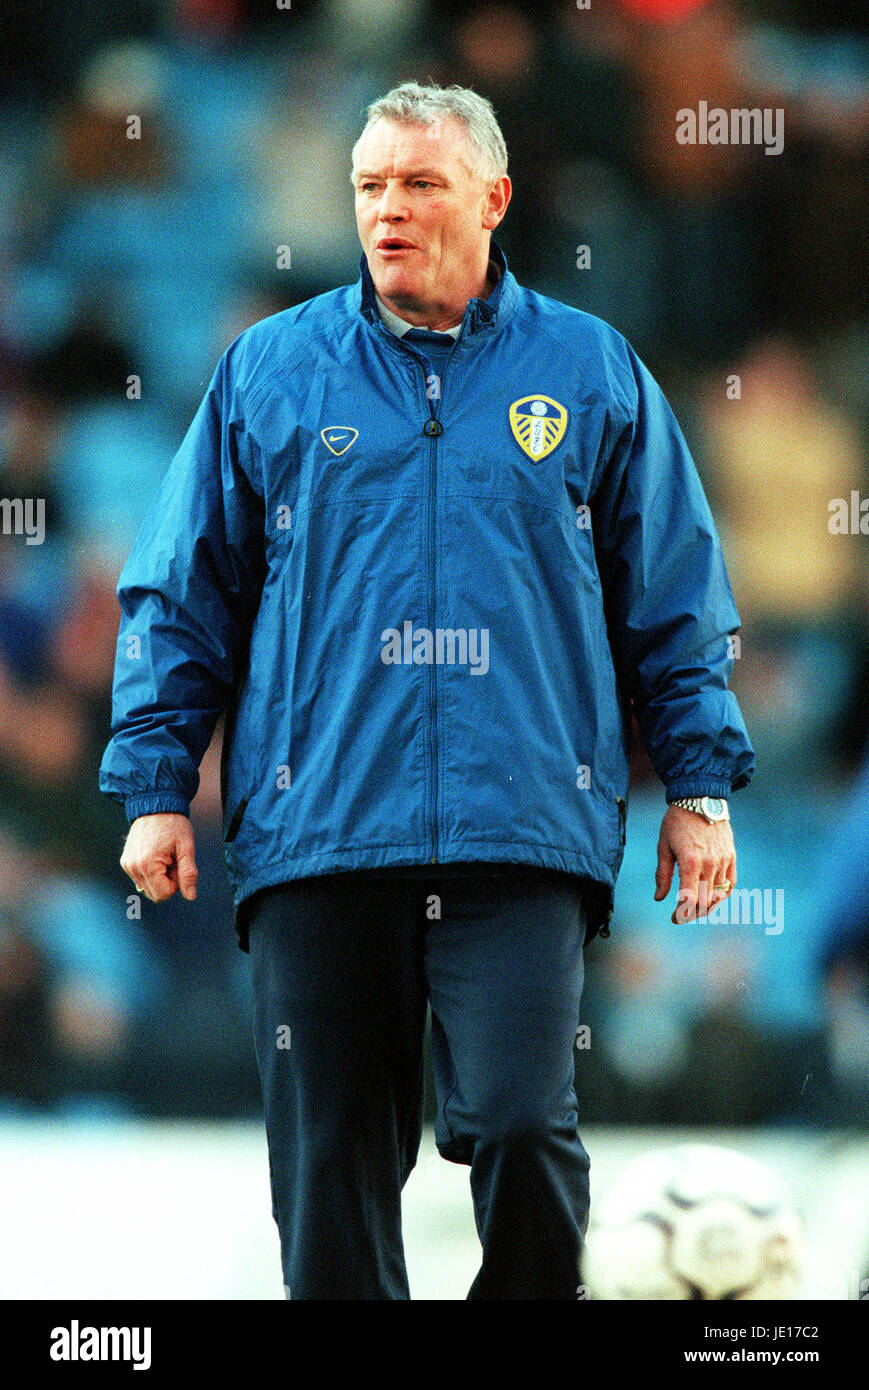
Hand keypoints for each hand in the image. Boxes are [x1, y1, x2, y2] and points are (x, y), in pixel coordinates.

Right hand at [120, 813, 197, 902]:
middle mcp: (132, 867)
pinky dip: (151, 872)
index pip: (163, 894)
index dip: (176, 883)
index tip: (177, 863)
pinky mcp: (125, 862)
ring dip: (159, 877)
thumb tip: (191, 896)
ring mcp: (127, 865)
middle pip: (154, 894)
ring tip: (164, 856)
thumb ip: (189, 873)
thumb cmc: (174, 824)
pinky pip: (141, 879)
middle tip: (172, 860)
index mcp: (147, 864)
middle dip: (167, 881)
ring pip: (147, 888)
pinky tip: (156, 855)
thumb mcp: (186, 848)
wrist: (156, 804)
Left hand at [653, 804, 735, 923]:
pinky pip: (730, 884)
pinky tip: (711, 896)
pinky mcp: (731, 857)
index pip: (689, 899)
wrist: (700, 799)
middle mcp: (710, 864)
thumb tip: (659, 898)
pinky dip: (722, 895)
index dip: (682, 913)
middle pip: (705, 902)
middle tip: (682, 914)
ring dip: (707, 906)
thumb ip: (662, 874)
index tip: (674, 918)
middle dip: (693, 913)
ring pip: (719, 896)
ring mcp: (723, 861)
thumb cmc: (677, 822)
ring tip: (695, 907)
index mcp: (690, 862)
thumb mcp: (663, 846)